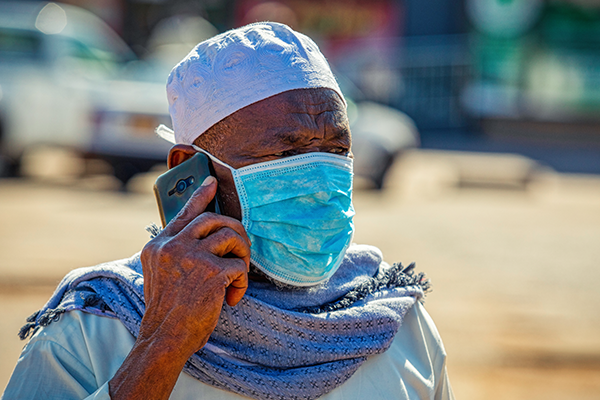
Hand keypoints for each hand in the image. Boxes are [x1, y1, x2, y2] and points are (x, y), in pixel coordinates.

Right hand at [109, 176, 250, 399]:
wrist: (164, 337)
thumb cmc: (168, 310)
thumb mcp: (162, 274)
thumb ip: (178, 252)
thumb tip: (209, 236)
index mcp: (159, 245)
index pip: (184, 212)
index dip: (201, 195)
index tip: (211, 182)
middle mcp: (173, 245)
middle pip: (214, 219)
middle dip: (235, 231)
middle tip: (241, 247)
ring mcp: (191, 256)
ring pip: (231, 236)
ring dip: (242, 255)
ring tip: (237, 275)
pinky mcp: (210, 272)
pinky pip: (239, 265)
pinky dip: (241, 282)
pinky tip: (232, 296)